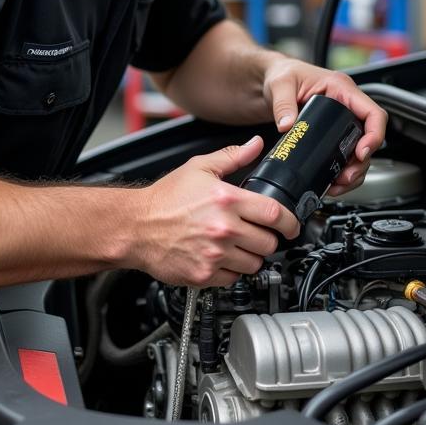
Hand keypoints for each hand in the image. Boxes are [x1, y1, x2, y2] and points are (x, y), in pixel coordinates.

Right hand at [126, 136, 298, 286]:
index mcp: (227, 200)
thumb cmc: (163, 200)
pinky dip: (232, 271)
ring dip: (251, 256)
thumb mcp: (198, 169)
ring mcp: (214, 254)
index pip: (275, 214)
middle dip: (268, 238)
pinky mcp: (204, 275)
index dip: (290, 222)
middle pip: (269, 242)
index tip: (291, 226)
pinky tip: (221, 257)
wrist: (134, 227)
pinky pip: (234, 279)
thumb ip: (231, 156)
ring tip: (238, 246)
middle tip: (257, 233)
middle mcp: (224, 228)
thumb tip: (255, 145)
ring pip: (255, 264)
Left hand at [261, 58, 387, 195]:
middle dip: (361, 161)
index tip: (362, 152)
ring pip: (359, 150)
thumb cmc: (281, 74)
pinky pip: (345, 154)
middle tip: (346, 176)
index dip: (374, 134)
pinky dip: (342, 170)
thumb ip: (283, 104)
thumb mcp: (280, 84)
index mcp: (341, 88)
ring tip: (339, 183)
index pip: (372, 112)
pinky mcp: (332, 133)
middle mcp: (346, 105)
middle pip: (368, 137)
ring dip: (353, 170)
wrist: (269, 81)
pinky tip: (332, 180)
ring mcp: (340, 120)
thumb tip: (287, 125)